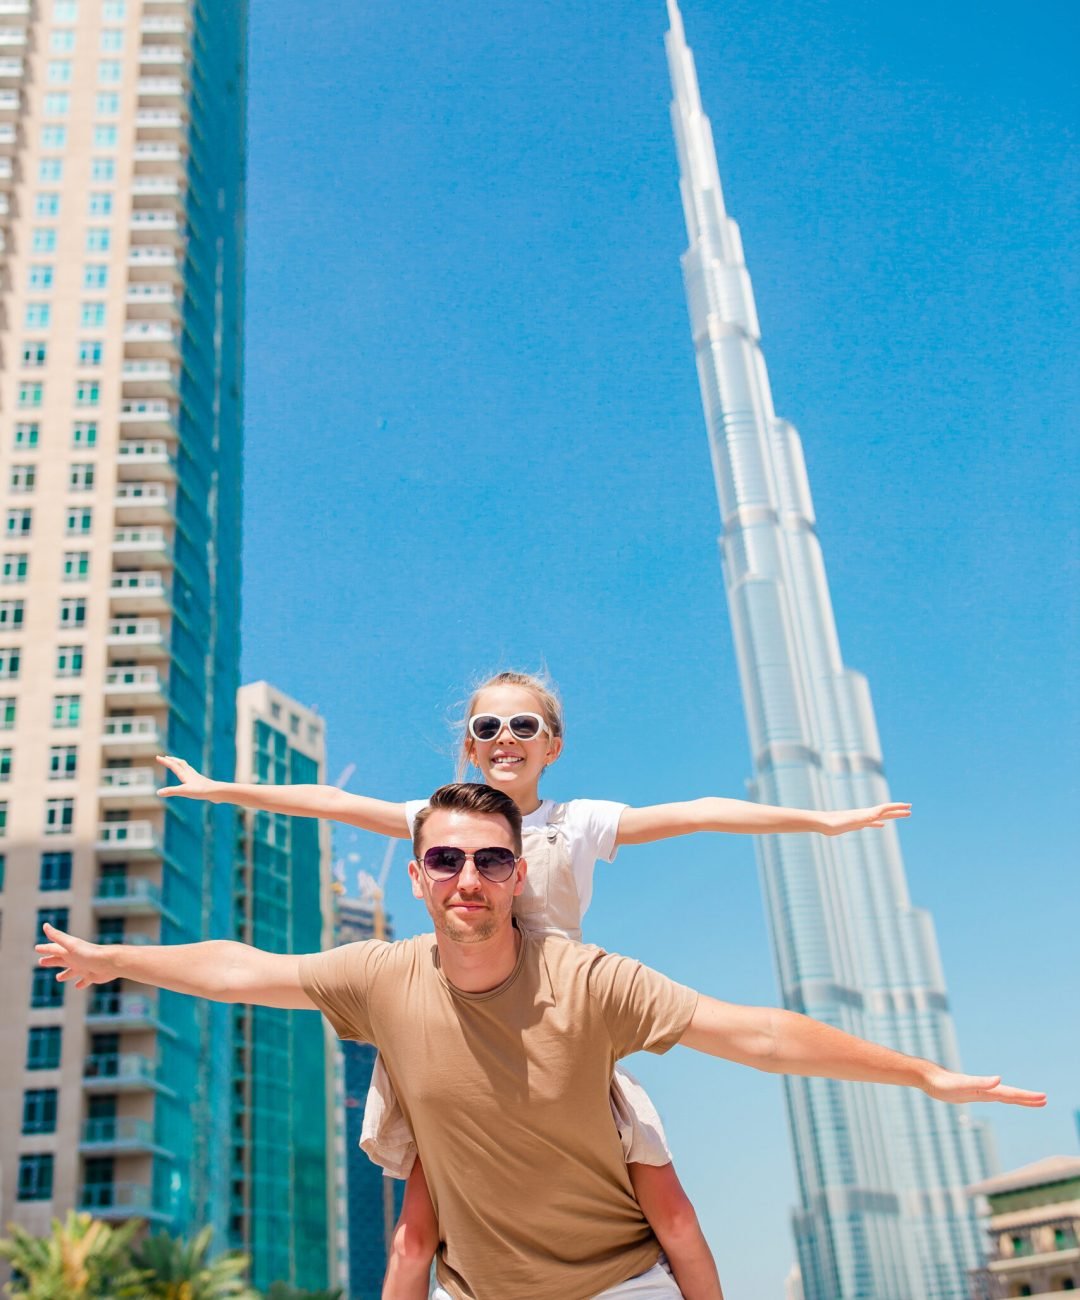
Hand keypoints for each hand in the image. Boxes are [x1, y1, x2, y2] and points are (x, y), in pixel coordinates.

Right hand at [36, 924, 116, 989]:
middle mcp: (75, 959)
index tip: (37, 948)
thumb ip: (57, 937)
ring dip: (65, 974)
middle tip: (41, 962)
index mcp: (69, 951)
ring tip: (58, 978)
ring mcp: (83, 967)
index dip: (46, 948)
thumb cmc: (89, 953)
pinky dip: (80, 983)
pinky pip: (84, 981)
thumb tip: (45, 925)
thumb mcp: (70, 945)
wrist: (109, 962)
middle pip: (60, 960)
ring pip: (71, 971)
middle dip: (51, 960)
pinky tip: (77, 986)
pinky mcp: (91, 976)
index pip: (54, 949)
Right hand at [156, 754, 217, 799]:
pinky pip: (193, 774)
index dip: (165, 761)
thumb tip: (158, 792)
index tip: (157, 756)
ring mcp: (196, 777)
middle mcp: (190, 774)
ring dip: (180, 764)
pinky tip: (190, 777)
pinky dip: (188, 772)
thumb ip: (171, 791)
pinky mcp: (201, 782)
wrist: (217, 791)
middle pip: (180, 763)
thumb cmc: (201, 791)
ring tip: (177, 764)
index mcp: (185, 775)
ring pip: (187, 768)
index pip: (173, 765)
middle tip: (166, 757)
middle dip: (172, 760)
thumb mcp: (184, 791)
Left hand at [819, 803, 911, 834]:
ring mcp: (861, 819)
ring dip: (891, 816)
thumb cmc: (833, 823)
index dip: (897, 807)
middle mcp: (865, 814)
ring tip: (901, 816)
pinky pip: (871, 824)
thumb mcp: (850, 821)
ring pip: (880, 817)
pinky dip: (878, 824)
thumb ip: (863, 819)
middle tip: (910, 811)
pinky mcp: (856, 824)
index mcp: (865, 813)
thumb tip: (876, 817)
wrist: (821, 823)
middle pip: (885, 812)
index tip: (908, 807)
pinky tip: (882, 826)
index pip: (885, 808)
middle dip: (897, 811)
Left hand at [921, 1063, 1045, 1107]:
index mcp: (986, 1089)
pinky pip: (992, 1097)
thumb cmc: (944, 1082)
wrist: (929, 1077)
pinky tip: (1002, 1097)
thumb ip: (981, 1082)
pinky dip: (1002, 1098)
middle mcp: (985, 1089)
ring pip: (1003, 1096)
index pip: (1011, 1094)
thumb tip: (999, 1079)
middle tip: (1045, 1100)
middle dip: (1027, 1098)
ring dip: (1018, 1098)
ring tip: (1031, 1100)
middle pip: (1011, 1095)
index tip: (1043, 1098)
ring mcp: (979, 1091)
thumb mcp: (962, 1085)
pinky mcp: (971, 1094)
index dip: (1027, 1097)